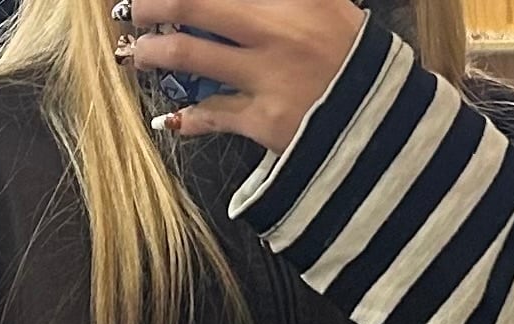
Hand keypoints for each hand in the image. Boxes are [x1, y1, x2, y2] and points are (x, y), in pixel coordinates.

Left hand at [127, 0, 365, 150]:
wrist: (380, 122)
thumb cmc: (351, 58)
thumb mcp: (327, 5)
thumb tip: (239, 1)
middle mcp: (276, 28)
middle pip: (193, 3)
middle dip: (152, 3)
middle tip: (134, 8)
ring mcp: (267, 75)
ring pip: (189, 56)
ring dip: (152, 53)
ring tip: (138, 53)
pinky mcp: (263, 120)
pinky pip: (210, 114)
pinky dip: (185, 118)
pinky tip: (169, 117)